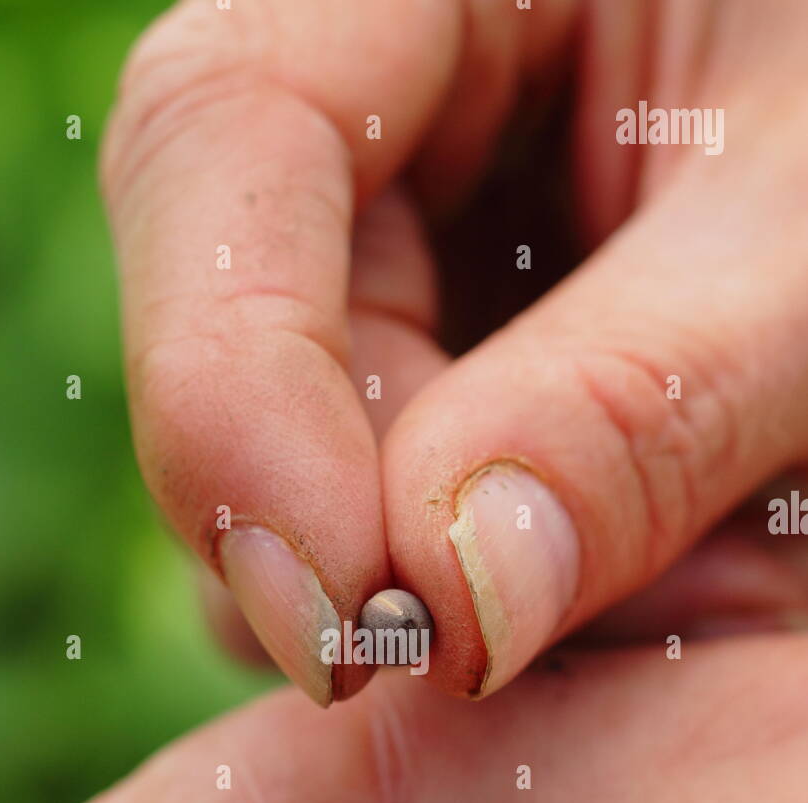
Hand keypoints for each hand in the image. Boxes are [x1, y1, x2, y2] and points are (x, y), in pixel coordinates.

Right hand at [101, 0, 807, 705]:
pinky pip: (363, 472)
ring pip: (286, 427)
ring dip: (396, 556)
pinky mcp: (428, 329)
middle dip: (336, 511)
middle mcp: (381, 90)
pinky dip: (440, 560)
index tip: (327, 619)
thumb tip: (455, 602)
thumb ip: (639, 406)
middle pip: (234, 311)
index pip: (223, 129)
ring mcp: (393, 223)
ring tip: (593, 582)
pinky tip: (561, 567)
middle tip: (460, 650)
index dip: (226, 386)